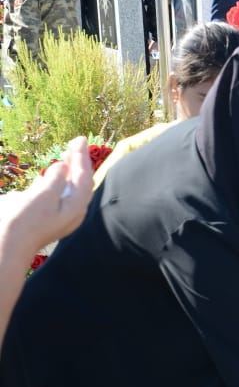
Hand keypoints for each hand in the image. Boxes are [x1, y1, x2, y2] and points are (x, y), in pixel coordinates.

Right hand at [1, 137, 92, 255]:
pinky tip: (53, 175)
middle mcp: (71, 212)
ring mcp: (58, 216)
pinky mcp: (44, 217)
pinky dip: (56, 182)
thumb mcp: (42, 196)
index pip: (84, 176)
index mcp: (76, 206)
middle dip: (78, 162)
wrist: (5, 247)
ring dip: (69, 171)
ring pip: (69, 188)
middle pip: (80, 182)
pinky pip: (56, 195)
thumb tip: (62, 167)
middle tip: (77, 143)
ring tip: (68, 154)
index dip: (82, 156)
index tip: (80, 139)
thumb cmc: (24, 221)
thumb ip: (55, 179)